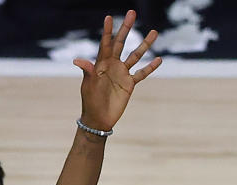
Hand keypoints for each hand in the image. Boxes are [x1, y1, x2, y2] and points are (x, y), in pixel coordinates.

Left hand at [74, 10, 161, 131]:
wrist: (98, 119)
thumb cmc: (90, 101)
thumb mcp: (88, 85)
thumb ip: (87, 71)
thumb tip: (78, 60)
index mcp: (101, 64)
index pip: (105, 43)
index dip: (107, 30)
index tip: (108, 17)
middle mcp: (112, 65)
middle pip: (121, 43)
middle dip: (126, 28)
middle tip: (132, 12)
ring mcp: (122, 74)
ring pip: (135, 55)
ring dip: (144, 44)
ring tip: (154, 32)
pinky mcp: (129, 84)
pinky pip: (141, 73)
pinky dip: (150, 67)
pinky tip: (158, 59)